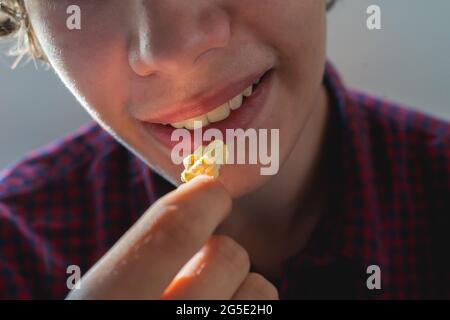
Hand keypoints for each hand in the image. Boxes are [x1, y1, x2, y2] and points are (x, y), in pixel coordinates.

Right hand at [66, 175, 277, 299]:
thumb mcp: (102, 300)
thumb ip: (136, 264)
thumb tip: (194, 209)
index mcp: (110, 307)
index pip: (169, 232)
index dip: (200, 200)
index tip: (211, 191)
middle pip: (229, 255)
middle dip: (220, 251)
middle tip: (200, 269)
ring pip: (261, 289)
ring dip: (241, 288)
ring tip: (212, 306)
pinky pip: (264, 316)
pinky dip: (248, 311)